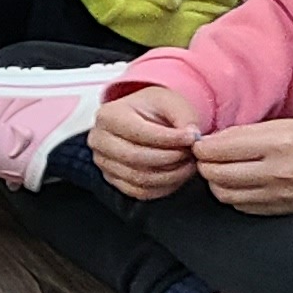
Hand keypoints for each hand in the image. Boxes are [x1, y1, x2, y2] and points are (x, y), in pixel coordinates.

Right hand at [89, 82, 203, 200]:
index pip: (139, 133)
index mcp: (108, 116)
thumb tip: (192, 137)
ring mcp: (103, 162)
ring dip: (171, 174)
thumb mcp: (170, 101)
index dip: (170, 138)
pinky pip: (139, 192)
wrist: (141, 118)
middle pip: (136, 158)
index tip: (193, 138)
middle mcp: (99, 140)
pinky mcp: (112, 179)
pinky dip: (164, 187)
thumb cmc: (154, 108)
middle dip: (171, 158)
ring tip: (188, 163)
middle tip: (191, 153)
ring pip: (139, 178)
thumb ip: (184, 117)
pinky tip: (178, 174)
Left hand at [195, 116, 292, 216]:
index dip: (202, 148)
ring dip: (215, 182)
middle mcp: (276, 172)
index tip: (200, 146)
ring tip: (220, 171)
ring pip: (224, 194)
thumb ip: (240, 134)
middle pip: (217, 174)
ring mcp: (277, 195)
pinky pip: (240, 206)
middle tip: (205, 159)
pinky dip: (232, 195)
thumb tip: (207, 143)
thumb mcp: (278, 126)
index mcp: (276, 145)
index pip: (220, 150)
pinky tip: (237, 184)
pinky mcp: (278, 209)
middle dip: (204, 166)